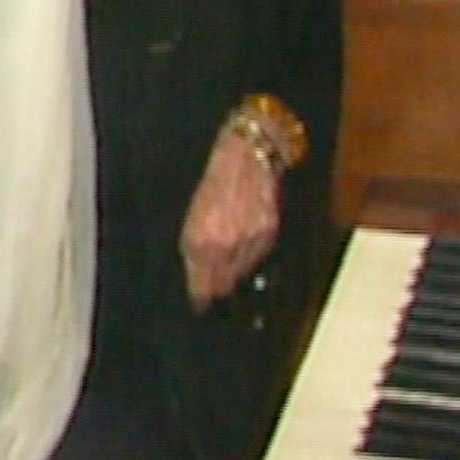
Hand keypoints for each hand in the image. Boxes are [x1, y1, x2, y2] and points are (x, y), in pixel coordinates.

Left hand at [178, 125, 280, 310]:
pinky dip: (248, 257)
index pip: (200, 284)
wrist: (246, 155)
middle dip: (216, 287)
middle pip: (221, 284)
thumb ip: (193, 247)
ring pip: (240, 272)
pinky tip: (242, 246)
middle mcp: (222, 245)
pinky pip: (256, 257)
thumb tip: (198, 277)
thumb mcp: (192, 214)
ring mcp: (247, 241)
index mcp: (197, 240)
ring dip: (232, 271)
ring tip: (226, 262)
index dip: (200, 297)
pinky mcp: (268, 234)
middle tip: (212, 290)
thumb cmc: (212, 181)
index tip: (200, 304)